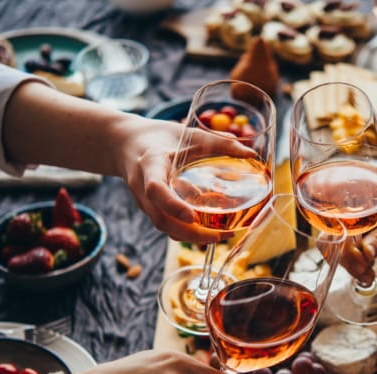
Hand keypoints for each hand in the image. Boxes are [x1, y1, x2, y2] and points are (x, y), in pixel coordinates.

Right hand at [116, 117, 255, 243]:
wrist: (126, 143)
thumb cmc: (159, 136)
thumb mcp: (188, 133)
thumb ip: (218, 143)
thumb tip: (251, 153)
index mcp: (149, 165)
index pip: (156, 190)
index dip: (173, 206)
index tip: (192, 216)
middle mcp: (142, 187)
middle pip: (161, 219)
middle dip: (191, 233)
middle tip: (222, 235)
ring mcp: (143, 202)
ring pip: (163, 227)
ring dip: (191, 237)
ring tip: (221, 236)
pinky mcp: (149, 209)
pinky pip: (165, 225)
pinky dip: (185, 233)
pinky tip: (207, 232)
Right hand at [342, 166, 376, 284]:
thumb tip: (364, 254)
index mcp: (358, 199)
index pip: (335, 224)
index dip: (342, 246)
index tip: (361, 262)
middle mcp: (351, 211)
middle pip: (332, 239)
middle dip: (346, 260)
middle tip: (366, 273)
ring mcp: (354, 224)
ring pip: (339, 249)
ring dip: (351, 266)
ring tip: (370, 276)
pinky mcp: (360, 236)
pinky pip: (349, 252)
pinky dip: (356, 265)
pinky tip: (369, 273)